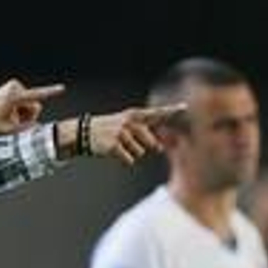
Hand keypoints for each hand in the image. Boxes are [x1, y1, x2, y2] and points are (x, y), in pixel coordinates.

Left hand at [0, 80, 65, 134]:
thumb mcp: (9, 130)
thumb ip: (26, 127)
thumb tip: (37, 124)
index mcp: (12, 98)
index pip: (35, 95)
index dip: (50, 92)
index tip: (62, 88)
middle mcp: (14, 88)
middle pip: (34, 105)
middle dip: (27, 115)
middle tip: (13, 121)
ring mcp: (13, 86)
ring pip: (30, 103)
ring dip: (22, 112)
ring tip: (8, 116)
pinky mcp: (13, 86)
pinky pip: (24, 99)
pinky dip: (18, 107)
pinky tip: (8, 111)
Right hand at [72, 103, 187, 165]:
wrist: (82, 133)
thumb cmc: (108, 131)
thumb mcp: (126, 126)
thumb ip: (144, 132)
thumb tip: (161, 147)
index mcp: (134, 115)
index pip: (156, 113)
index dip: (171, 110)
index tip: (184, 107)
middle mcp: (129, 122)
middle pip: (152, 143)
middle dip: (147, 147)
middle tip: (132, 143)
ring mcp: (121, 133)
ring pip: (140, 153)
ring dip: (130, 153)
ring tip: (118, 145)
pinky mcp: (114, 146)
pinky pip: (129, 160)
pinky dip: (123, 160)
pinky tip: (113, 152)